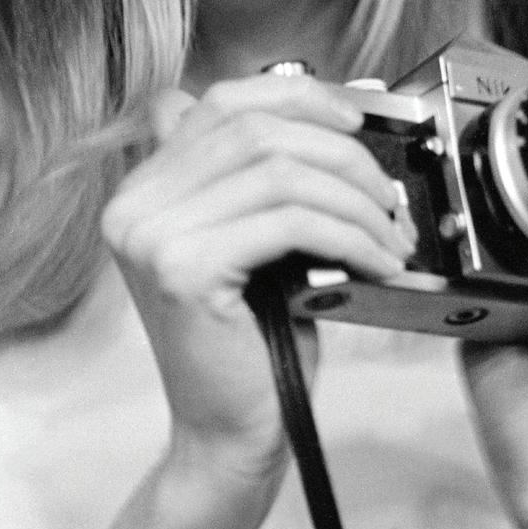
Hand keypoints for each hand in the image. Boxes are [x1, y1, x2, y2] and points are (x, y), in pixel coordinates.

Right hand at [101, 74, 413, 479]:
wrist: (229, 432)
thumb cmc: (255, 342)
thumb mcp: (260, 242)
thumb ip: (269, 180)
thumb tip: (340, 110)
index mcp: (147, 187)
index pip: (224, 100)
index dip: (299, 96)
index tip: (356, 120)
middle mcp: (135, 203)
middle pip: (258, 130)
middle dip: (343, 154)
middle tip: (389, 194)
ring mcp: (152, 235)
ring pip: (281, 172)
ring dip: (357, 200)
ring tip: (392, 234)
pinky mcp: (184, 270)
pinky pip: (289, 222)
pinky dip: (350, 236)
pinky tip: (379, 261)